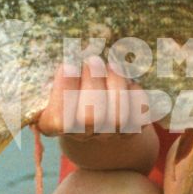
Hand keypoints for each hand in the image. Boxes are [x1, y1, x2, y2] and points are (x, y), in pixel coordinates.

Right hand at [36, 56, 150, 136]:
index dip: (65, 92)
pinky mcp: (132, 129)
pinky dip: (135, 93)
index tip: (67, 66)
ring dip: (116, 84)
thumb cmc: (69, 86)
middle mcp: (82, 135)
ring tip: (112, 65)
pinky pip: (139, 114)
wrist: (96, 110)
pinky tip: (128, 81)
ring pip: (119, 117)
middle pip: (91, 118)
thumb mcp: (56, 80)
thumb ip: (60, 74)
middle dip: (93, 83)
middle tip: (93, 60)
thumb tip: (72, 58)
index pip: (59, 120)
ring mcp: (109, 135)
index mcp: (53, 126)